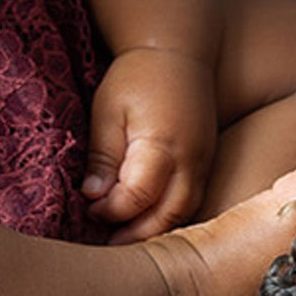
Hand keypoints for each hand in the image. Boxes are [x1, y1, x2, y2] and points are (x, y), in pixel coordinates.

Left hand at [82, 46, 217, 243]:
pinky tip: (147, 220)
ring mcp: (204, 162)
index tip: (89, 207)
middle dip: (136, 234)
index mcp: (162, 144)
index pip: (138, 196)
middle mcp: (191, 160)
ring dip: (155, 230)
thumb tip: (92, 196)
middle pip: (167, 215)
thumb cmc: (136, 76)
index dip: (111, 209)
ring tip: (124, 239)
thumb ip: (104, 155)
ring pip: (184, 213)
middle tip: (106, 244)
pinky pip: (193, 200)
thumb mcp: (108, 110)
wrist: (177, 51)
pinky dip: (170, 216)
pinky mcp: (207, 162)